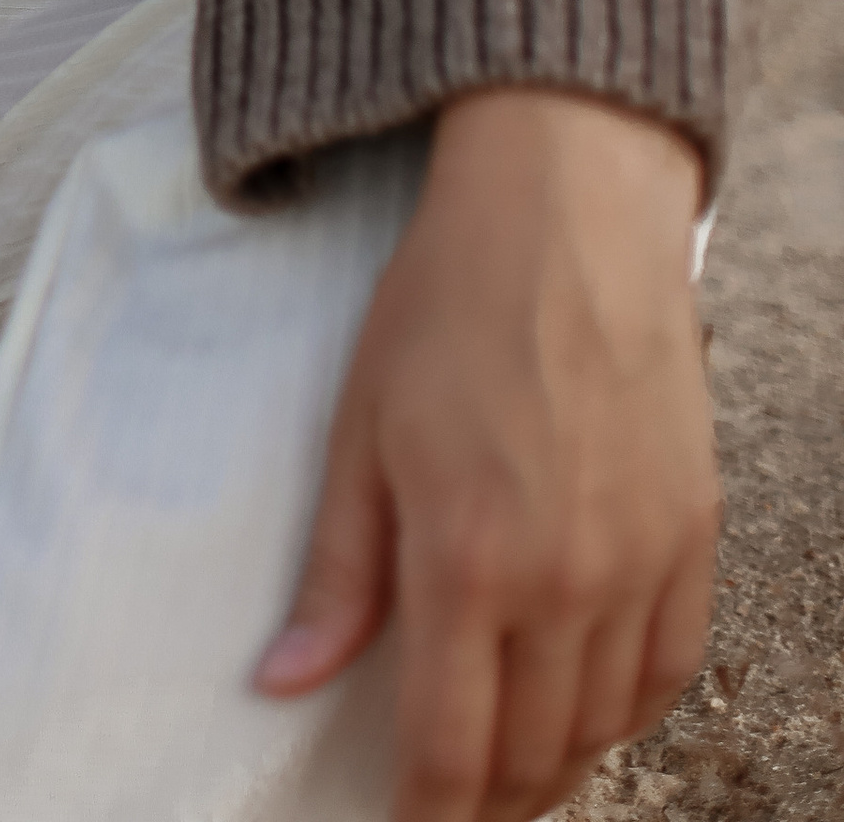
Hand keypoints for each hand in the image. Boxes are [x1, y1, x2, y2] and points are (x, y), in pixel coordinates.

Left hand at [258, 87, 716, 820]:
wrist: (563, 214)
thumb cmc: (445, 307)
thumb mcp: (358, 431)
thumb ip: (336, 575)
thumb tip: (281, 684)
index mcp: (468, 558)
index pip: (450, 751)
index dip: (423, 819)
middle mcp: (567, 579)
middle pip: (530, 755)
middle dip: (483, 803)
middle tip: (445, 804)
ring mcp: (642, 559)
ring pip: (602, 726)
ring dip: (551, 764)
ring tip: (504, 766)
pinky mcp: (694, 531)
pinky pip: (669, 667)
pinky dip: (623, 707)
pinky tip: (582, 703)